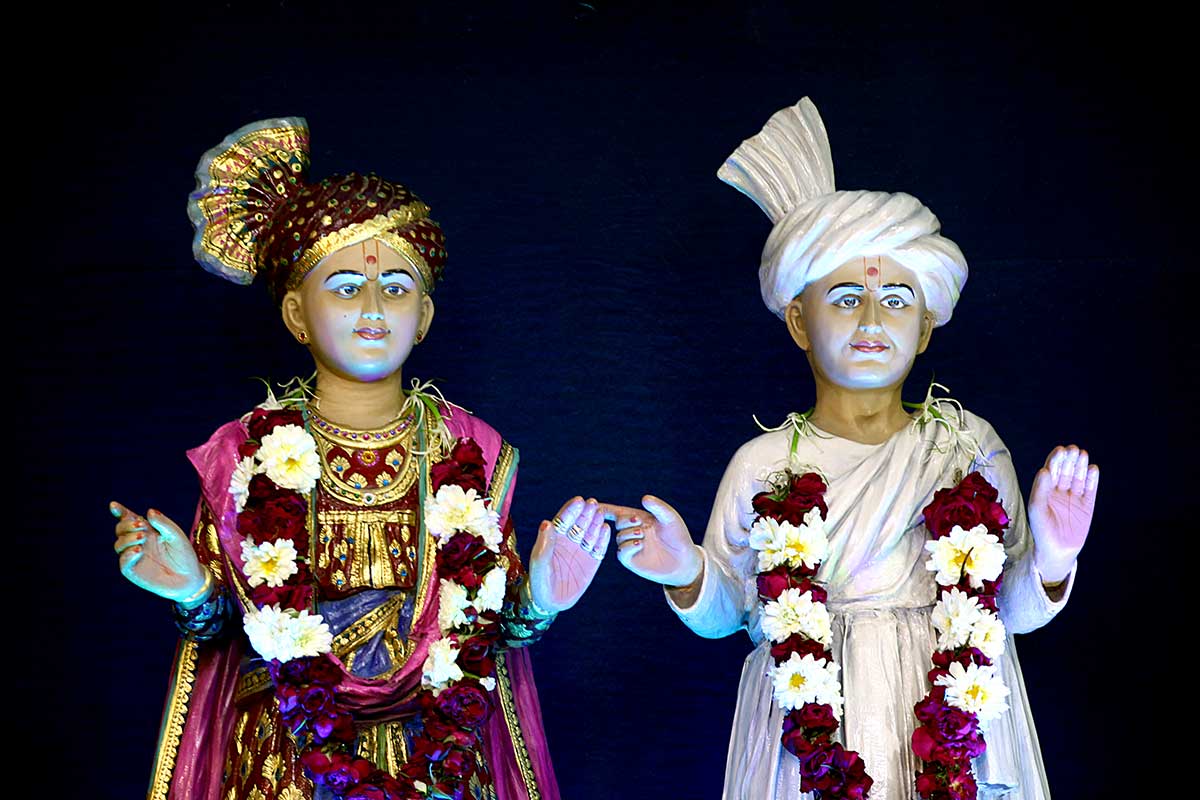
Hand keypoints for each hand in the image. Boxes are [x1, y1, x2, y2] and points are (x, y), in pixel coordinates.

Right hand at [110, 502, 207, 603]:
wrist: (190, 577)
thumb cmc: (184, 554)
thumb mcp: (176, 536)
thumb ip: (163, 523)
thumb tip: (149, 511)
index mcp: (148, 531)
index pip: (130, 520)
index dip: (120, 512)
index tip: (113, 505)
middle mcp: (138, 542)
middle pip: (120, 530)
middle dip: (126, 524)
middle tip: (141, 525)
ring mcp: (135, 557)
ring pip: (119, 544)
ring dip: (128, 538)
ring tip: (142, 536)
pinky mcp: (134, 571)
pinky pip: (123, 562)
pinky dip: (128, 554)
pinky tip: (138, 550)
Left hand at [527, 497, 610, 613]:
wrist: (551, 601)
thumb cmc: (540, 581)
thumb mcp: (539, 563)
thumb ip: (544, 544)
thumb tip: (546, 522)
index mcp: (554, 537)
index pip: (564, 519)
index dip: (571, 510)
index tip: (578, 501)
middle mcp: (569, 540)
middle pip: (579, 522)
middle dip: (586, 512)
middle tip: (593, 503)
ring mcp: (582, 550)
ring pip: (590, 532)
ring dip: (595, 522)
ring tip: (601, 513)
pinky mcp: (592, 561)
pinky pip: (599, 547)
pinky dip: (603, 538)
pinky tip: (606, 529)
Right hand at [610, 495, 702, 586]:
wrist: (684, 560)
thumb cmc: (678, 536)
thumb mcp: (670, 518)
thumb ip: (658, 507)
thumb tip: (644, 498)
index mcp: (637, 518)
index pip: (616, 512)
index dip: (603, 508)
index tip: (592, 504)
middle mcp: (631, 531)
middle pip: (618, 522)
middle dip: (625, 520)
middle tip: (638, 521)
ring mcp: (630, 545)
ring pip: (619, 537)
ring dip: (629, 533)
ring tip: (643, 534)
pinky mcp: (631, 560)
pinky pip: (621, 552)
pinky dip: (628, 546)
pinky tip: (639, 543)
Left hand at [1027, 445, 1098, 582]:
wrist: (1056, 550)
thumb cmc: (1042, 529)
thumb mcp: (1037, 509)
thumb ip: (1039, 490)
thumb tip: (1044, 470)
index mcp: (1045, 490)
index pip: (1051, 470)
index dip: (1056, 460)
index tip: (1060, 450)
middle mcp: (1059, 490)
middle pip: (1065, 471)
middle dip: (1069, 460)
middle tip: (1073, 450)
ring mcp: (1074, 497)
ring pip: (1078, 477)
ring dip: (1080, 466)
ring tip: (1083, 455)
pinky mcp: (1087, 505)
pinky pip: (1090, 489)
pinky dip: (1092, 479)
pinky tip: (1093, 469)